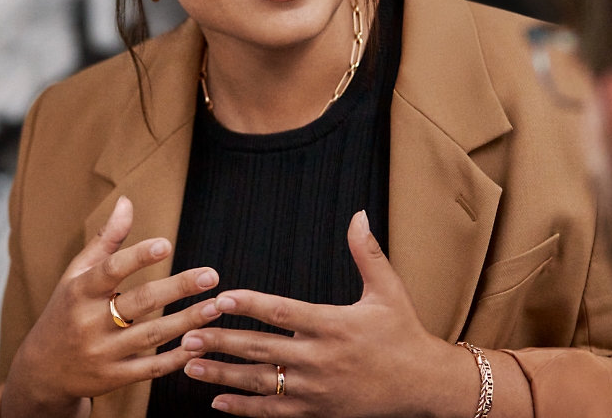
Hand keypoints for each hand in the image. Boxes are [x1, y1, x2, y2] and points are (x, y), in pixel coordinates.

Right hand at [2, 196, 222, 417]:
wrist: (43, 369)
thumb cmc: (65, 311)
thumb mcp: (76, 275)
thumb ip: (105, 240)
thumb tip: (127, 201)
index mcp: (80, 291)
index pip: (110, 270)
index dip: (138, 257)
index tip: (166, 244)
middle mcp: (89, 322)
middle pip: (140, 302)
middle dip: (179, 287)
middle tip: (211, 275)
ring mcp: (102, 352)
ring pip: (152, 335)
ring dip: (188, 321)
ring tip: (215, 306)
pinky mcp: (114, 377)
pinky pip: (151, 368)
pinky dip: (177, 357)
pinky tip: (200, 343)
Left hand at [178, 211, 477, 417]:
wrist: (424, 385)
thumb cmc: (404, 334)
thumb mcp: (389, 291)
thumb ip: (366, 254)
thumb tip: (358, 214)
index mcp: (334, 325)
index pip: (284, 313)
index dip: (251, 305)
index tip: (221, 299)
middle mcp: (322, 359)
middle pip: (262, 348)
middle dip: (222, 341)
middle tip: (187, 333)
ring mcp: (317, 389)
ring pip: (261, 382)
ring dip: (222, 374)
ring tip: (189, 364)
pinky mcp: (318, 411)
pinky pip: (274, 411)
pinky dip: (244, 407)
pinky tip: (217, 401)